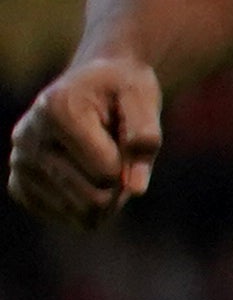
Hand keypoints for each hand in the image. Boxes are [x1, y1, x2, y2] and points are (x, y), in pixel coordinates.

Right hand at [7, 55, 162, 227]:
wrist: (91, 82)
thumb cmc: (121, 88)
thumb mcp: (143, 96)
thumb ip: (145, 136)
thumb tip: (137, 188)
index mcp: (56, 111)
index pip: (106, 173)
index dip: (131, 164)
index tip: (126, 139)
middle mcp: (26, 139)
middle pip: (93, 199)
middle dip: (120, 187)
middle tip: (122, 158)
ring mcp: (18, 164)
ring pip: (80, 214)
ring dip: (108, 197)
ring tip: (105, 164)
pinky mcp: (19, 185)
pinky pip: (65, 217)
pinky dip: (88, 205)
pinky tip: (87, 176)